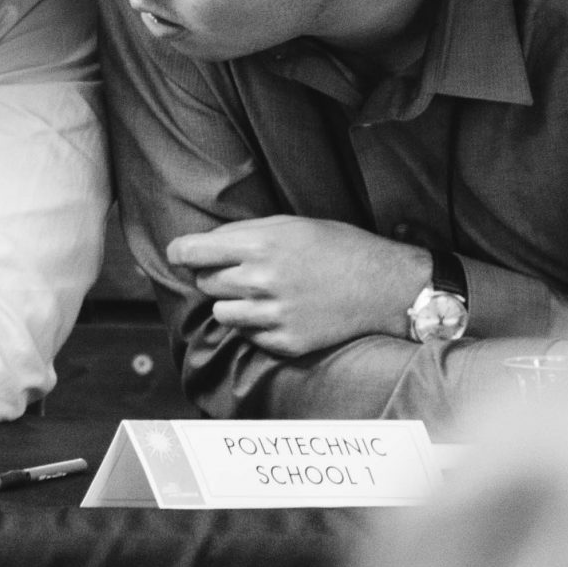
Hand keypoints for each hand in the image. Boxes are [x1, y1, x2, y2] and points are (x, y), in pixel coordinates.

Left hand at [166, 216, 430, 358]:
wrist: (386, 286)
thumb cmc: (339, 248)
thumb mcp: (291, 224)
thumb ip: (243, 234)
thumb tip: (199, 245)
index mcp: (259, 244)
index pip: (189, 252)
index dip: (182, 252)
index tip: (182, 254)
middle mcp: (261, 281)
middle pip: (204, 282)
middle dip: (216, 275)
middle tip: (246, 270)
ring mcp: (272, 315)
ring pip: (220, 313)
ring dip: (233, 304)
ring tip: (264, 293)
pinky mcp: (284, 342)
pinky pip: (248, 335)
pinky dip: (258, 325)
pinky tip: (284, 312)